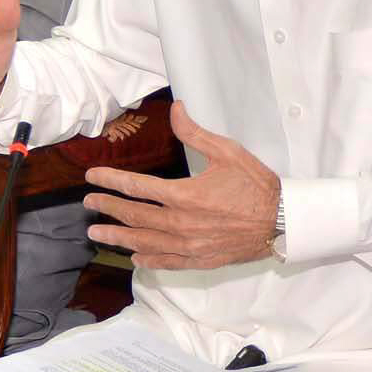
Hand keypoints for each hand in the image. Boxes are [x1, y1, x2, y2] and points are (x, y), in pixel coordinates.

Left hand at [84, 101, 280, 270]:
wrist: (282, 221)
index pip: (136, 187)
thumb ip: (195, 134)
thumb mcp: (227, 152)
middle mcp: (181, 223)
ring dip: (117, 236)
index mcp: (184, 194)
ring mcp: (189, 245)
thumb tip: (175, 110)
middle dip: (107, 208)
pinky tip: (135, 257)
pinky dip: (147, 259)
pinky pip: (166, 262)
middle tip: (88, 203)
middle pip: (134, 216)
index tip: (92, 177)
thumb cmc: (256, 185)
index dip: (111, 180)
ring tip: (97, 233)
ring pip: (143, 242)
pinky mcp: (200, 260)